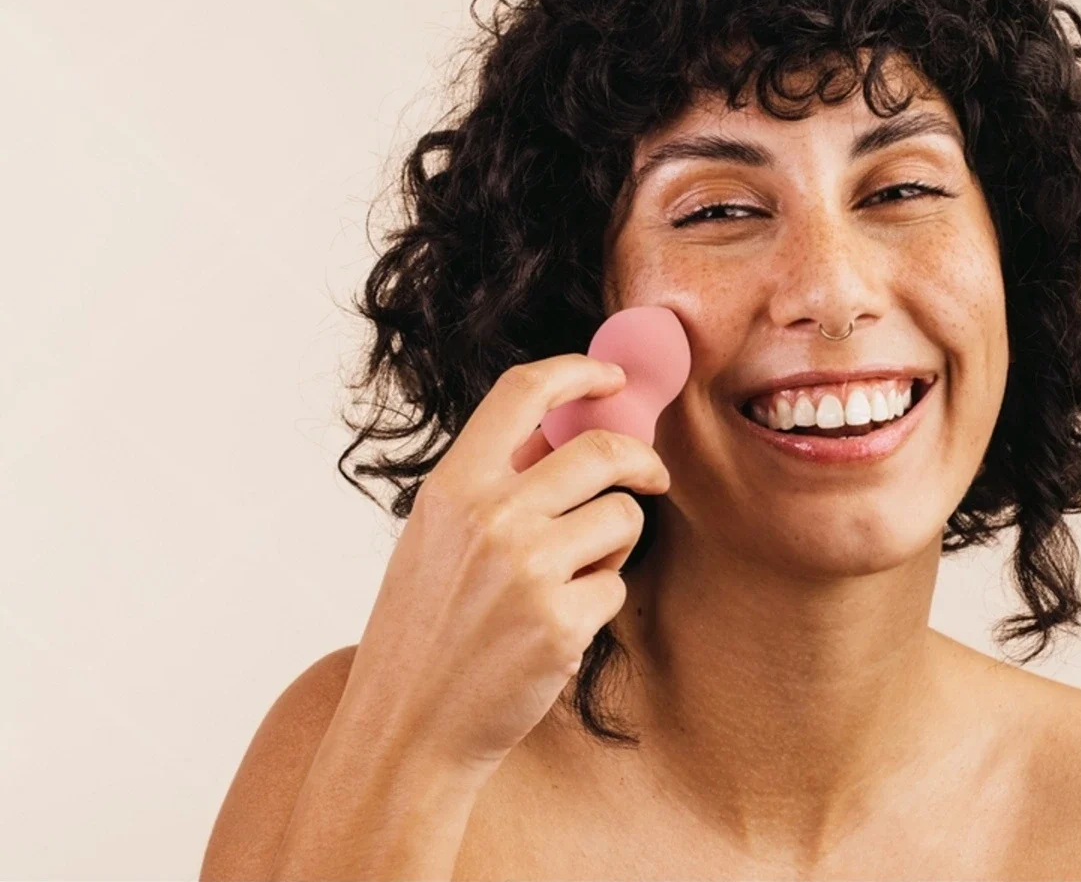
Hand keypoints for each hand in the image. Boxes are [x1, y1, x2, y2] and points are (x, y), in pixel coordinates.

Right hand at [337, 353, 669, 771]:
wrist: (407, 729)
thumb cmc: (425, 632)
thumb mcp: (437, 539)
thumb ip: (493, 485)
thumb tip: (569, 434)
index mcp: (452, 486)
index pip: (522, 391)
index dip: (578, 373)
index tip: (612, 379)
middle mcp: (490, 516)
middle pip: (602, 450)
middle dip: (643, 460)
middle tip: (653, 477)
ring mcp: (528, 568)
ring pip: (623, 519)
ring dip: (613, 547)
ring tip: (568, 582)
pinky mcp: (561, 621)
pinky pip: (616, 586)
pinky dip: (598, 605)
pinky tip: (555, 630)